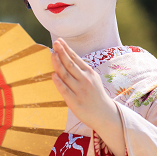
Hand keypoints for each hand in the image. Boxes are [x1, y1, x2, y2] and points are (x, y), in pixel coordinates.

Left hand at [50, 39, 122, 154]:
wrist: (104, 114)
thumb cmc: (95, 96)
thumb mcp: (92, 79)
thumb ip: (81, 70)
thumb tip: (68, 58)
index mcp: (89, 73)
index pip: (76, 58)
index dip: (67, 49)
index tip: (59, 41)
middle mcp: (85, 80)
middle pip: (70, 64)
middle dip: (62, 52)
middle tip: (55, 43)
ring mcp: (80, 91)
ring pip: (66, 74)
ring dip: (58, 63)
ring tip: (52, 54)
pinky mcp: (75, 102)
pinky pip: (65, 90)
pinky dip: (59, 82)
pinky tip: (53, 75)